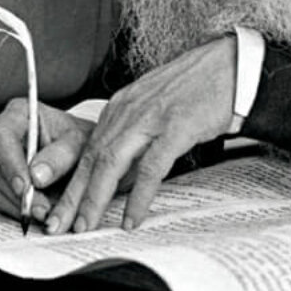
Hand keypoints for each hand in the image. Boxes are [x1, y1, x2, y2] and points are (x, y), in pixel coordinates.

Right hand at [0, 99, 90, 224]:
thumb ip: (61, 156)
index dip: (9, 163)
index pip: (1, 137)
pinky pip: (0, 200)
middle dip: (18, 193)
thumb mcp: (79, 143)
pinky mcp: (0, 181)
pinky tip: (39, 215)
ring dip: (19, 205)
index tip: (25, 186)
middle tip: (42, 210)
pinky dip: (18, 211)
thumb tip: (36, 177)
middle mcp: (2, 137)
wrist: (84, 154)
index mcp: (18, 115)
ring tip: (47, 215)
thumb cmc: (80, 141)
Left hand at [43, 34, 237, 233]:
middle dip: (72, 197)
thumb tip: (120, 178)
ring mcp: (151, 118)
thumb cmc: (199, 88)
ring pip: (111, 163)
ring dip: (95, 198)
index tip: (60, 208)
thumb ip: (134, 140)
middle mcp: (129, 111)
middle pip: (91, 159)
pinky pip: (151, 167)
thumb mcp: (155, 110)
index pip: (86, 150)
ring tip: (86, 225)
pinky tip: (132, 216)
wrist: (233, 65)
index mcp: (121, 107)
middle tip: (58, 224)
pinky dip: (139, 195)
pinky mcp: (176, 127)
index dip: (71, 183)